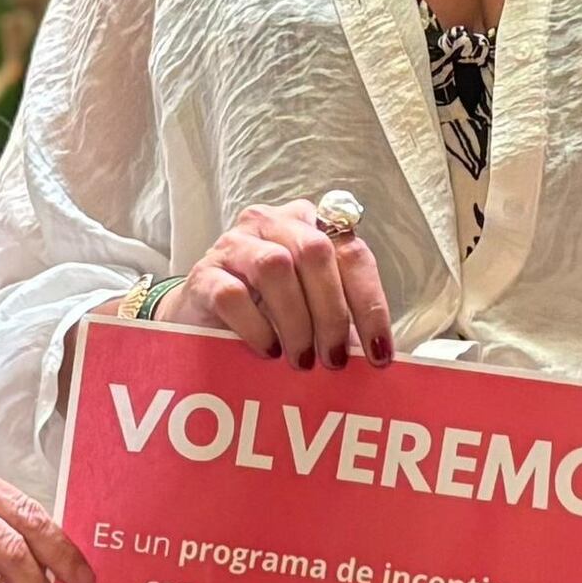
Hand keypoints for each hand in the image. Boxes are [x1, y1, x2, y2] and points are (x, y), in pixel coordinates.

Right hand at [172, 202, 394, 367]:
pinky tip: (267, 350)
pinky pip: (233, 294)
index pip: (352, 252)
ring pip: (275, 266)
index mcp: (310, 226)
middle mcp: (273, 223)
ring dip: (296, 320)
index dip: (371, 303)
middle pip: (315, 251)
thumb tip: (376, 355)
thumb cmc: (267, 313)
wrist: (202, 319)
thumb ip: (342, 319)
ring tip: (300, 358)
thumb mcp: (312, 310)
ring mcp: (235, 243)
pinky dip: (257, 328)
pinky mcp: (204, 273)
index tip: (379, 352)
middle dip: (332, 312)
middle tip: (333, 359)